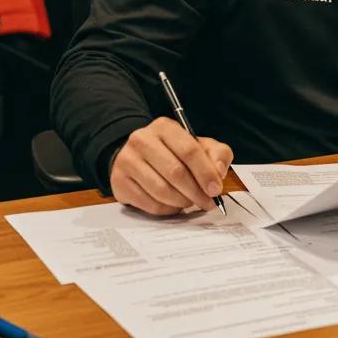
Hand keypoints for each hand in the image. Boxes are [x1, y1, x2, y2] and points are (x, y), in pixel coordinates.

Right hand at [110, 116, 232, 216]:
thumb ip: (217, 154)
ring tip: (190, 202)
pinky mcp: (119, 182)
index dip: (205, 173)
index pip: (189, 150)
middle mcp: (142, 140)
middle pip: (175, 172)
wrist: (138, 157)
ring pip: (161, 191)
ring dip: (182, 202)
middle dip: (196, 192)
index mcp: (164, 127)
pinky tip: (173, 205)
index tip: (216, 190)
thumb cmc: (173, 152)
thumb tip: (218, 172)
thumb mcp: (198, 145)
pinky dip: (167, 209)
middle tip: (208, 202)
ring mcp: (127, 161)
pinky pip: (149, 204)